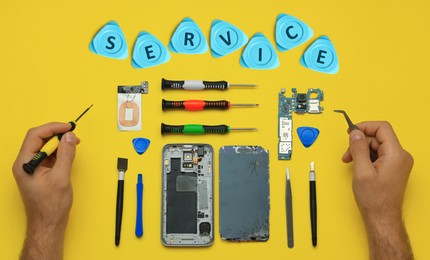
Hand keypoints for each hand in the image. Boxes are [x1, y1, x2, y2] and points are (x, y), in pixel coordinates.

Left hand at [12, 122, 78, 258]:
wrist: (48, 224)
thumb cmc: (51, 206)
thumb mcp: (61, 177)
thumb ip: (66, 154)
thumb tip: (70, 136)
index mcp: (24, 163)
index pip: (35, 136)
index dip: (52, 128)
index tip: (68, 127)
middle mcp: (25, 163)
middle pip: (39, 139)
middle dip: (57, 134)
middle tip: (73, 134)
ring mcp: (32, 168)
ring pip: (45, 146)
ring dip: (59, 143)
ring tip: (74, 143)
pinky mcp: (40, 172)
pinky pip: (49, 155)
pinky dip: (60, 152)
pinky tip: (69, 153)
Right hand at [342, 121, 413, 259]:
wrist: (381, 217)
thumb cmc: (374, 199)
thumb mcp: (361, 171)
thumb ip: (358, 148)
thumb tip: (355, 133)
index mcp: (396, 154)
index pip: (382, 128)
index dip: (365, 126)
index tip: (351, 131)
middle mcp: (401, 156)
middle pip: (378, 137)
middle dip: (360, 142)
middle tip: (346, 154)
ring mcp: (398, 162)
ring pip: (377, 146)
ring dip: (361, 150)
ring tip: (349, 162)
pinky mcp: (393, 167)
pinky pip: (379, 154)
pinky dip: (366, 157)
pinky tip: (358, 165)